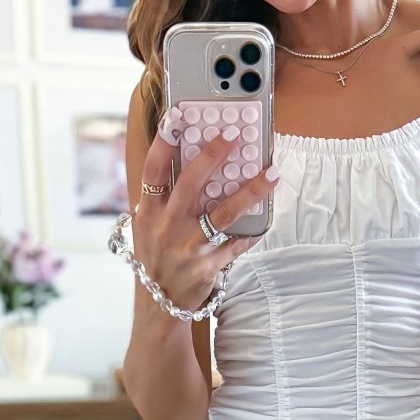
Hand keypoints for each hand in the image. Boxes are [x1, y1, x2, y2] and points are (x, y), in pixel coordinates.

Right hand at [130, 111, 278, 313]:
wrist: (160, 303)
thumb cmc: (156, 257)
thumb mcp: (148, 226)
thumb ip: (163, 197)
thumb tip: (191, 160)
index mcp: (149, 212)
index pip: (155, 169)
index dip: (165, 141)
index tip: (180, 115)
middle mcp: (166, 227)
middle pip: (192, 182)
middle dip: (214, 154)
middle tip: (235, 134)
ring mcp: (188, 247)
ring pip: (224, 212)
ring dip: (251, 190)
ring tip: (272, 173)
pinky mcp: (207, 267)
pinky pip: (237, 244)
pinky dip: (252, 232)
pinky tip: (266, 220)